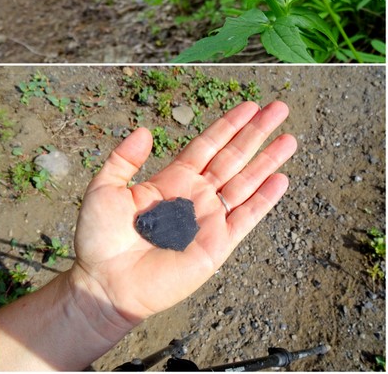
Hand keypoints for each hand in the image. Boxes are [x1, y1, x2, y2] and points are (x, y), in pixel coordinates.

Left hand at [72, 100, 294, 327]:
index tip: (250, 106)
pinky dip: (264, 199)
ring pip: (245, 182)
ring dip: (268, 160)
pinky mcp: (216, 245)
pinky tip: (281, 179)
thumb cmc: (100, 239)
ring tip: (289, 138)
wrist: (106, 283)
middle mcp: (193, 196)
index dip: (228, 125)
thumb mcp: (104, 188)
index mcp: (170, 180)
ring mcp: (208, 219)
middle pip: (232, 157)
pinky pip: (246, 218)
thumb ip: (124, 159)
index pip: (206, 146)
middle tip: (279, 108)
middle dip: (256, 133)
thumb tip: (144, 130)